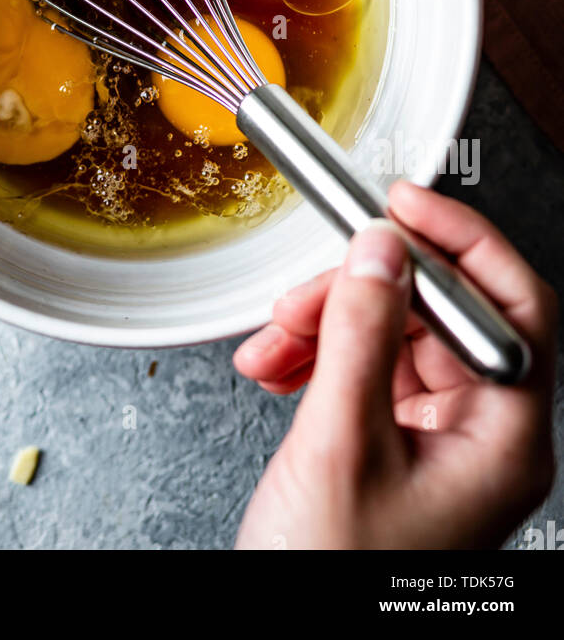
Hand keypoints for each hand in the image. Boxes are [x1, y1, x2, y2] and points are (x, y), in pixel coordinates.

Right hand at [233, 181, 556, 549]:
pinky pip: (365, 376)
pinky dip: (317, 359)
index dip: (459, 244)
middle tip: (305, 292)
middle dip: (360, 294)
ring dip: (325, 326)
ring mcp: (439, 448)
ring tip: (275, 342)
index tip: (403, 205)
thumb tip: (381, 251)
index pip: (510, 309)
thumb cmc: (334, 579)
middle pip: (439, 319)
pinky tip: (279, 366)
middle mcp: (482, 439)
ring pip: (394, 342)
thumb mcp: (340, 446)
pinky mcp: (394, 454)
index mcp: (503, 441)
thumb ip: (362, 336)